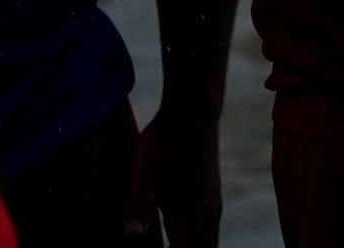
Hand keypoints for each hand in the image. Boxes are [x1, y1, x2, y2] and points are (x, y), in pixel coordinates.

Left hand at [124, 106, 220, 246]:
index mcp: (190, 214)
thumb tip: (130, 236)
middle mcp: (208, 215)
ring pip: (210, 245)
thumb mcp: (145, 171)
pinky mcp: (213, 196)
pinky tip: (182, 237)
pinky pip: (210, 232)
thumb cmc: (165, 140)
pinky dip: (198, 242)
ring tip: (172, 245)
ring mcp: (214, 205)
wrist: (193, 110)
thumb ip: (139, 206)